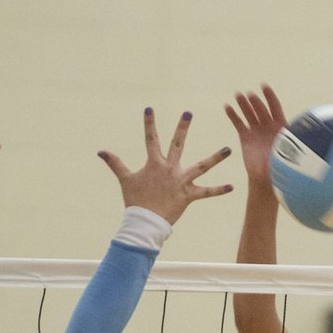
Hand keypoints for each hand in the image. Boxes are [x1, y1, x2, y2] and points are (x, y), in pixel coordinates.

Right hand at [97, 108, 231, 224]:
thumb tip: (100, 151)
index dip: (149, 123)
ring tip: (228, 149)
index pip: (150, 139)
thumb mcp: (125, 180)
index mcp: (154, 163)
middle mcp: (169, 169)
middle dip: (182, 127)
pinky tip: (232, 186)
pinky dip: (219, 190)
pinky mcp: (188, 195)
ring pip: (201, 167)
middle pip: (177, 144)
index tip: (149, 109)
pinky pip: (207, 193)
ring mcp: (180, 181)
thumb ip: (115, 163)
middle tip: (188, 113)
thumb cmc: (135, 202)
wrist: (145, 223)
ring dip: (216, 158)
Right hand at [225, 84, 286, 188]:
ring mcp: (256, 130)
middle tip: (249, 96)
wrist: (265, 178)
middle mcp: (267, 126)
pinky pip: (239, 123)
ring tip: (238, 95)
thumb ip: (283, 151)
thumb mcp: (283, 158)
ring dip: (243, 104)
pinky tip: (227, 107)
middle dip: (255, 102)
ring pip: (249, 114)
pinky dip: (233, 115)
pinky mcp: (245, 137)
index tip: (264, 87)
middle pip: (260, 109)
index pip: (275, 107)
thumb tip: (284, 148)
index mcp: (279, 128)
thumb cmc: (278, 169)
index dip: (270, 97)